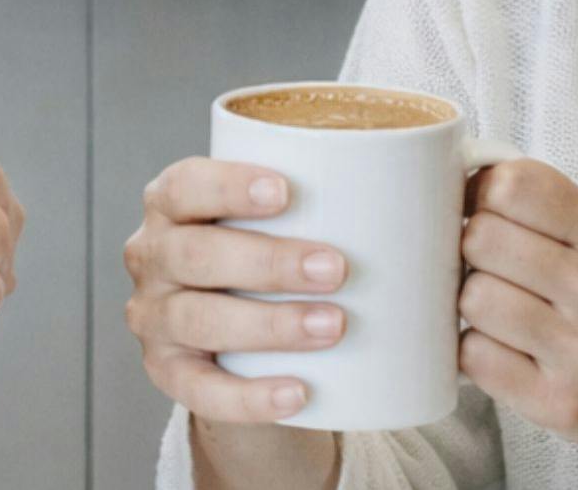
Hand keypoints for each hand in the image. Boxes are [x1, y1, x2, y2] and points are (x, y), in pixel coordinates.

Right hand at [121, 156, 350, 423]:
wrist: (245, 339)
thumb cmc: (274, 258)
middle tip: (335, 269)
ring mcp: (154, 317)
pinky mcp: (166, 373)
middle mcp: (151, 256)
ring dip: (268, 324)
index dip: (227, 186)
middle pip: (194, 255)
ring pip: (198, 319)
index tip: (287, 191)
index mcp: (171, 205)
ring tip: (333, 326)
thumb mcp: (280, 221)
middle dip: (267, 261)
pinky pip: (201, 390)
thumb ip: (323, 199)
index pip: (183, 186)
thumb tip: (425, 182)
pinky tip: (298, 393)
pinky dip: (250, 396)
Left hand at [456, 159, 577, 463]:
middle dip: (470, 249)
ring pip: (472, 299)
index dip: (480, 192)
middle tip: (491, 266)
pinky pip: (473, 357)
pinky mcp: (558, 404)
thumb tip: (440, 176)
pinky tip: (505, 350)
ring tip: (501, 311)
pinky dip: (475, 351)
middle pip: (480, 239)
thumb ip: (533, 199)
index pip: (513, 185)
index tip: (482, 209)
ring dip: (472, 304)